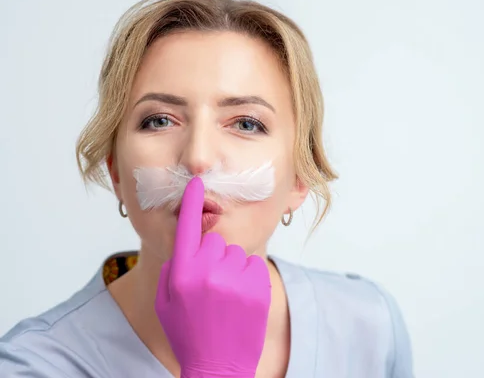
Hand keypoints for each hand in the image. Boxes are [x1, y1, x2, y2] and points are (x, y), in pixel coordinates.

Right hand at [155, 177, 271, 377]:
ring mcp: (234, 279)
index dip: (190, 203)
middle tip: (210, 286)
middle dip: (212, 258)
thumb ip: (173, 269)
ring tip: (226, 298)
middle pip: (215, 241)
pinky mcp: (257, 287)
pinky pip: (253, 265)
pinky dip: (248, 278)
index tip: (196, 183)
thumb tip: (187, 245)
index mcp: (181, 273)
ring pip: (236, 254)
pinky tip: (240, 301)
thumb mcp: (167, 303)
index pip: (186, 228)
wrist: (218, 367)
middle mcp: (207, 272)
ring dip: (231, 269)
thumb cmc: (189, 334)